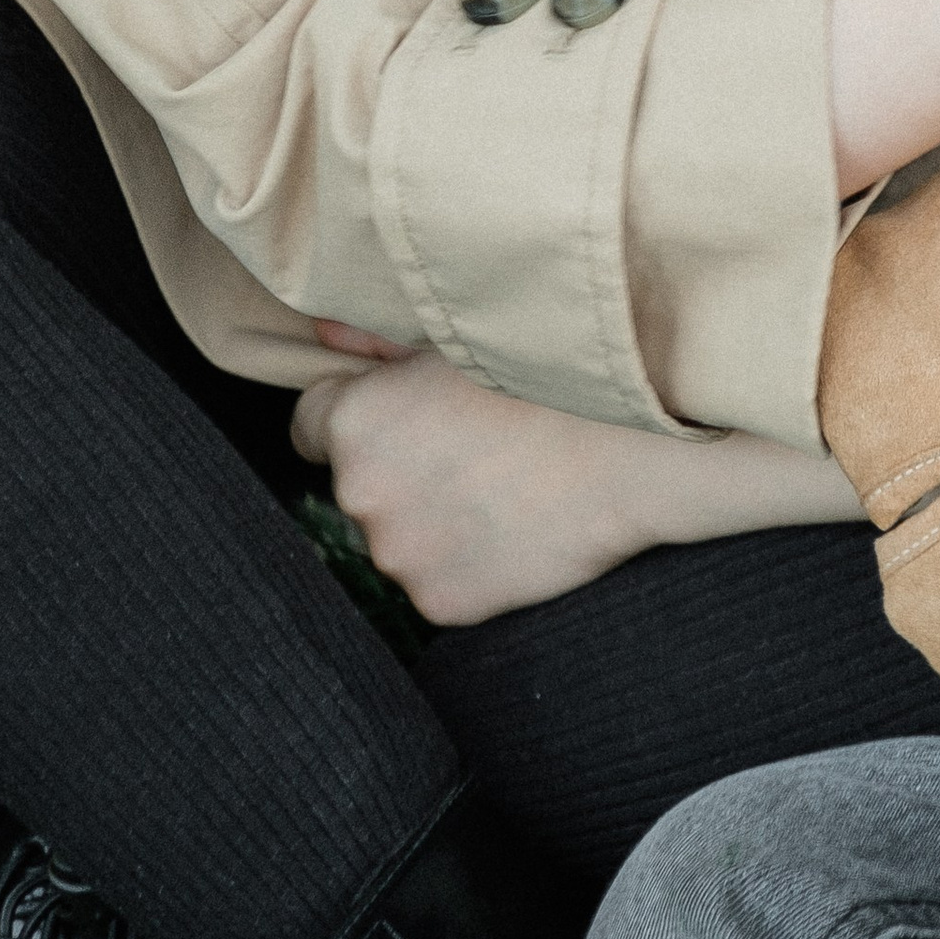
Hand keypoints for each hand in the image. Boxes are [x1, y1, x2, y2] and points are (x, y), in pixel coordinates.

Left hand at [289, 332, 860, 622]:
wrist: (630, 441)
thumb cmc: (548, 367)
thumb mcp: (458, 334)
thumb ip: (376, 342)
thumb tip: (325, 334)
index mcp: (354, 423)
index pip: (309, 426)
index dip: (361, 415)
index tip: (407, 412)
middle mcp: (360, 496)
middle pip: (356, 484)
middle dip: (398, 467)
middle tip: (469, 440)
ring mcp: (402, 557)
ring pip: (399, 535)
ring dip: (431, 516)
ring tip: (501, 478)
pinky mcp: (443, 604)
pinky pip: (439, 581)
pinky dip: (467, 559)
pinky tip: (514, 521)